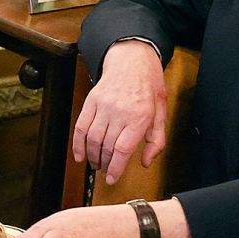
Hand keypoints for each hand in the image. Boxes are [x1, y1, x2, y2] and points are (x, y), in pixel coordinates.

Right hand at [74, 40, 167, 183]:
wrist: (132, 59)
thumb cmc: (148, 85)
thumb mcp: (161, 112)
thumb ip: (156, 140)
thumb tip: (146, 161)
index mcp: (139, 116)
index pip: (122, 148)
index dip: (115, 168)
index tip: (112, 178)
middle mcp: (119, 112)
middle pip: (107, 147)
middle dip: (105, 164)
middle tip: (106, 172)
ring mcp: (103, 106)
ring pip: (92, 139)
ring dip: (92, 156)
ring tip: (96, 164)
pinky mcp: (91, 101)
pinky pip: (80, 126)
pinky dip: (77, 143)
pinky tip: (79, 154)